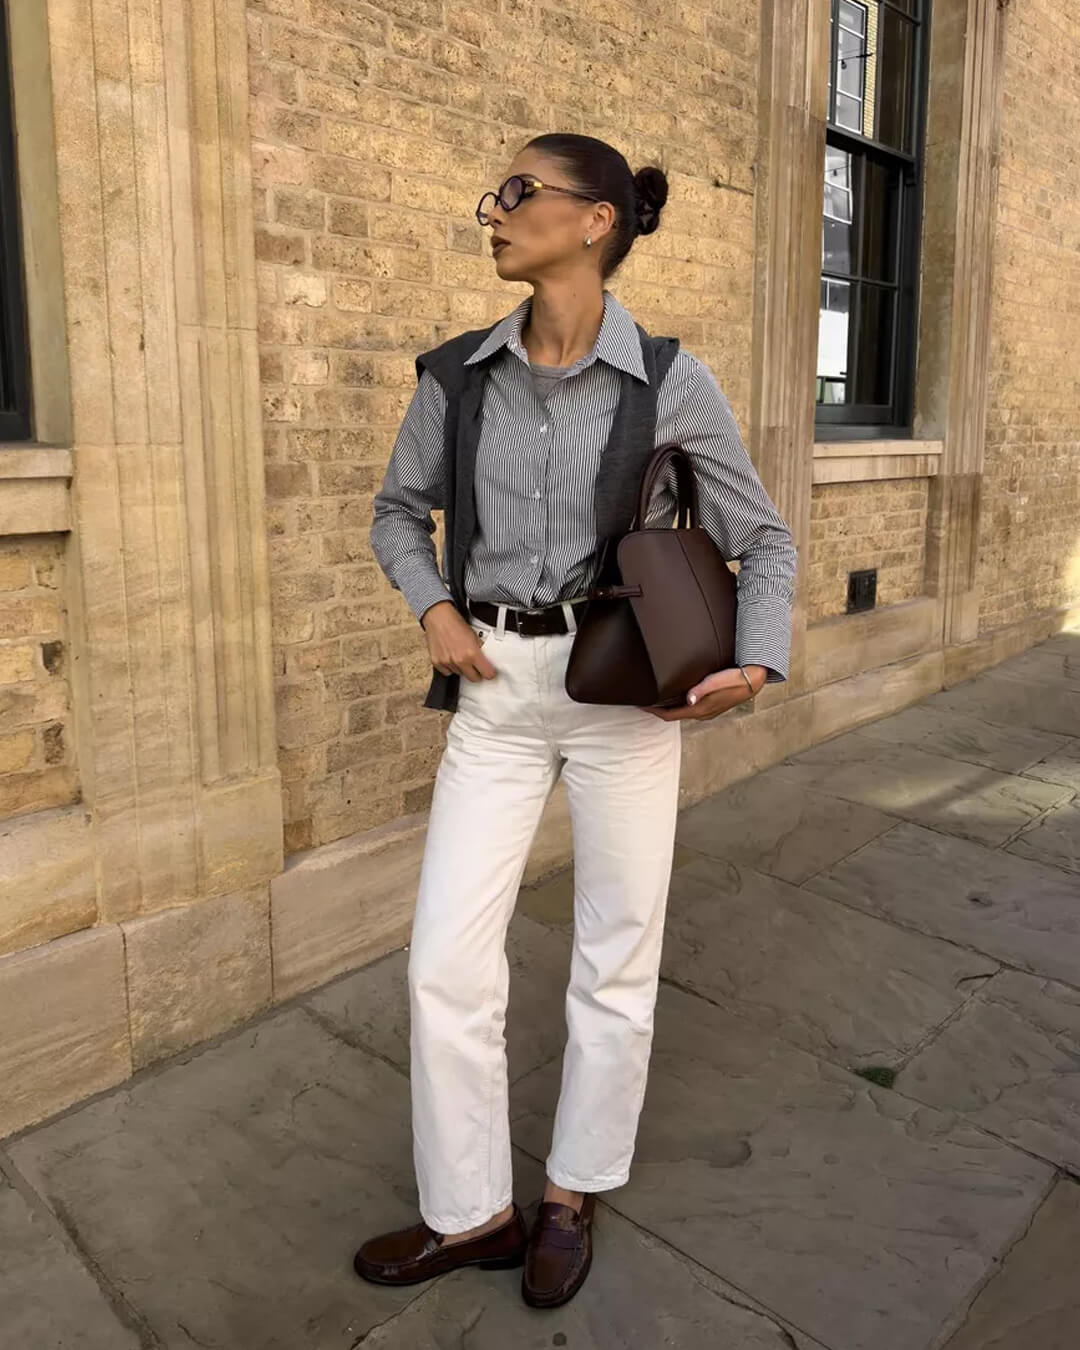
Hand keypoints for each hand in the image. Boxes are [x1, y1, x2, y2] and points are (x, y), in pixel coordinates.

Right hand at [421, 602, 497, 682]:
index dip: (489, 672)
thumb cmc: (455, 623)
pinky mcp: (437, 663)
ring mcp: (447, 663)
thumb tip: (487, 660)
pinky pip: (447, 672)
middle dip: (477, 673)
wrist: (438, 618)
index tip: (489, 671)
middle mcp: (460, 660)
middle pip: (474, 678)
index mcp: (472, 654)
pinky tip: (451, 656)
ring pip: (460, 674)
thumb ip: (481, 650)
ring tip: (460, 655)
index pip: (487, 674)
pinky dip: (450, 667)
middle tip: (476, 665)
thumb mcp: (475, 636)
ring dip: (462, 669)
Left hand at [644, 665, 766, 720]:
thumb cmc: (735, 678)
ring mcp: (707, 711)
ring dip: (669, 708)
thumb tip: (689, 699)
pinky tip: (676, 696)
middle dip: (658, 710)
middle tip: (645, 701)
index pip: (670, 715)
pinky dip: (679, 705)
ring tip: (656, 698)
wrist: (754, 680)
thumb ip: (701, 690)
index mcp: (700, 709)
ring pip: (682, 712)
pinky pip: (690, 708)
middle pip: (674, 715)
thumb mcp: (716, 681)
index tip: (641, 706)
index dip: (654, 712)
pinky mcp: (712, 706)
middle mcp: (702, 713)